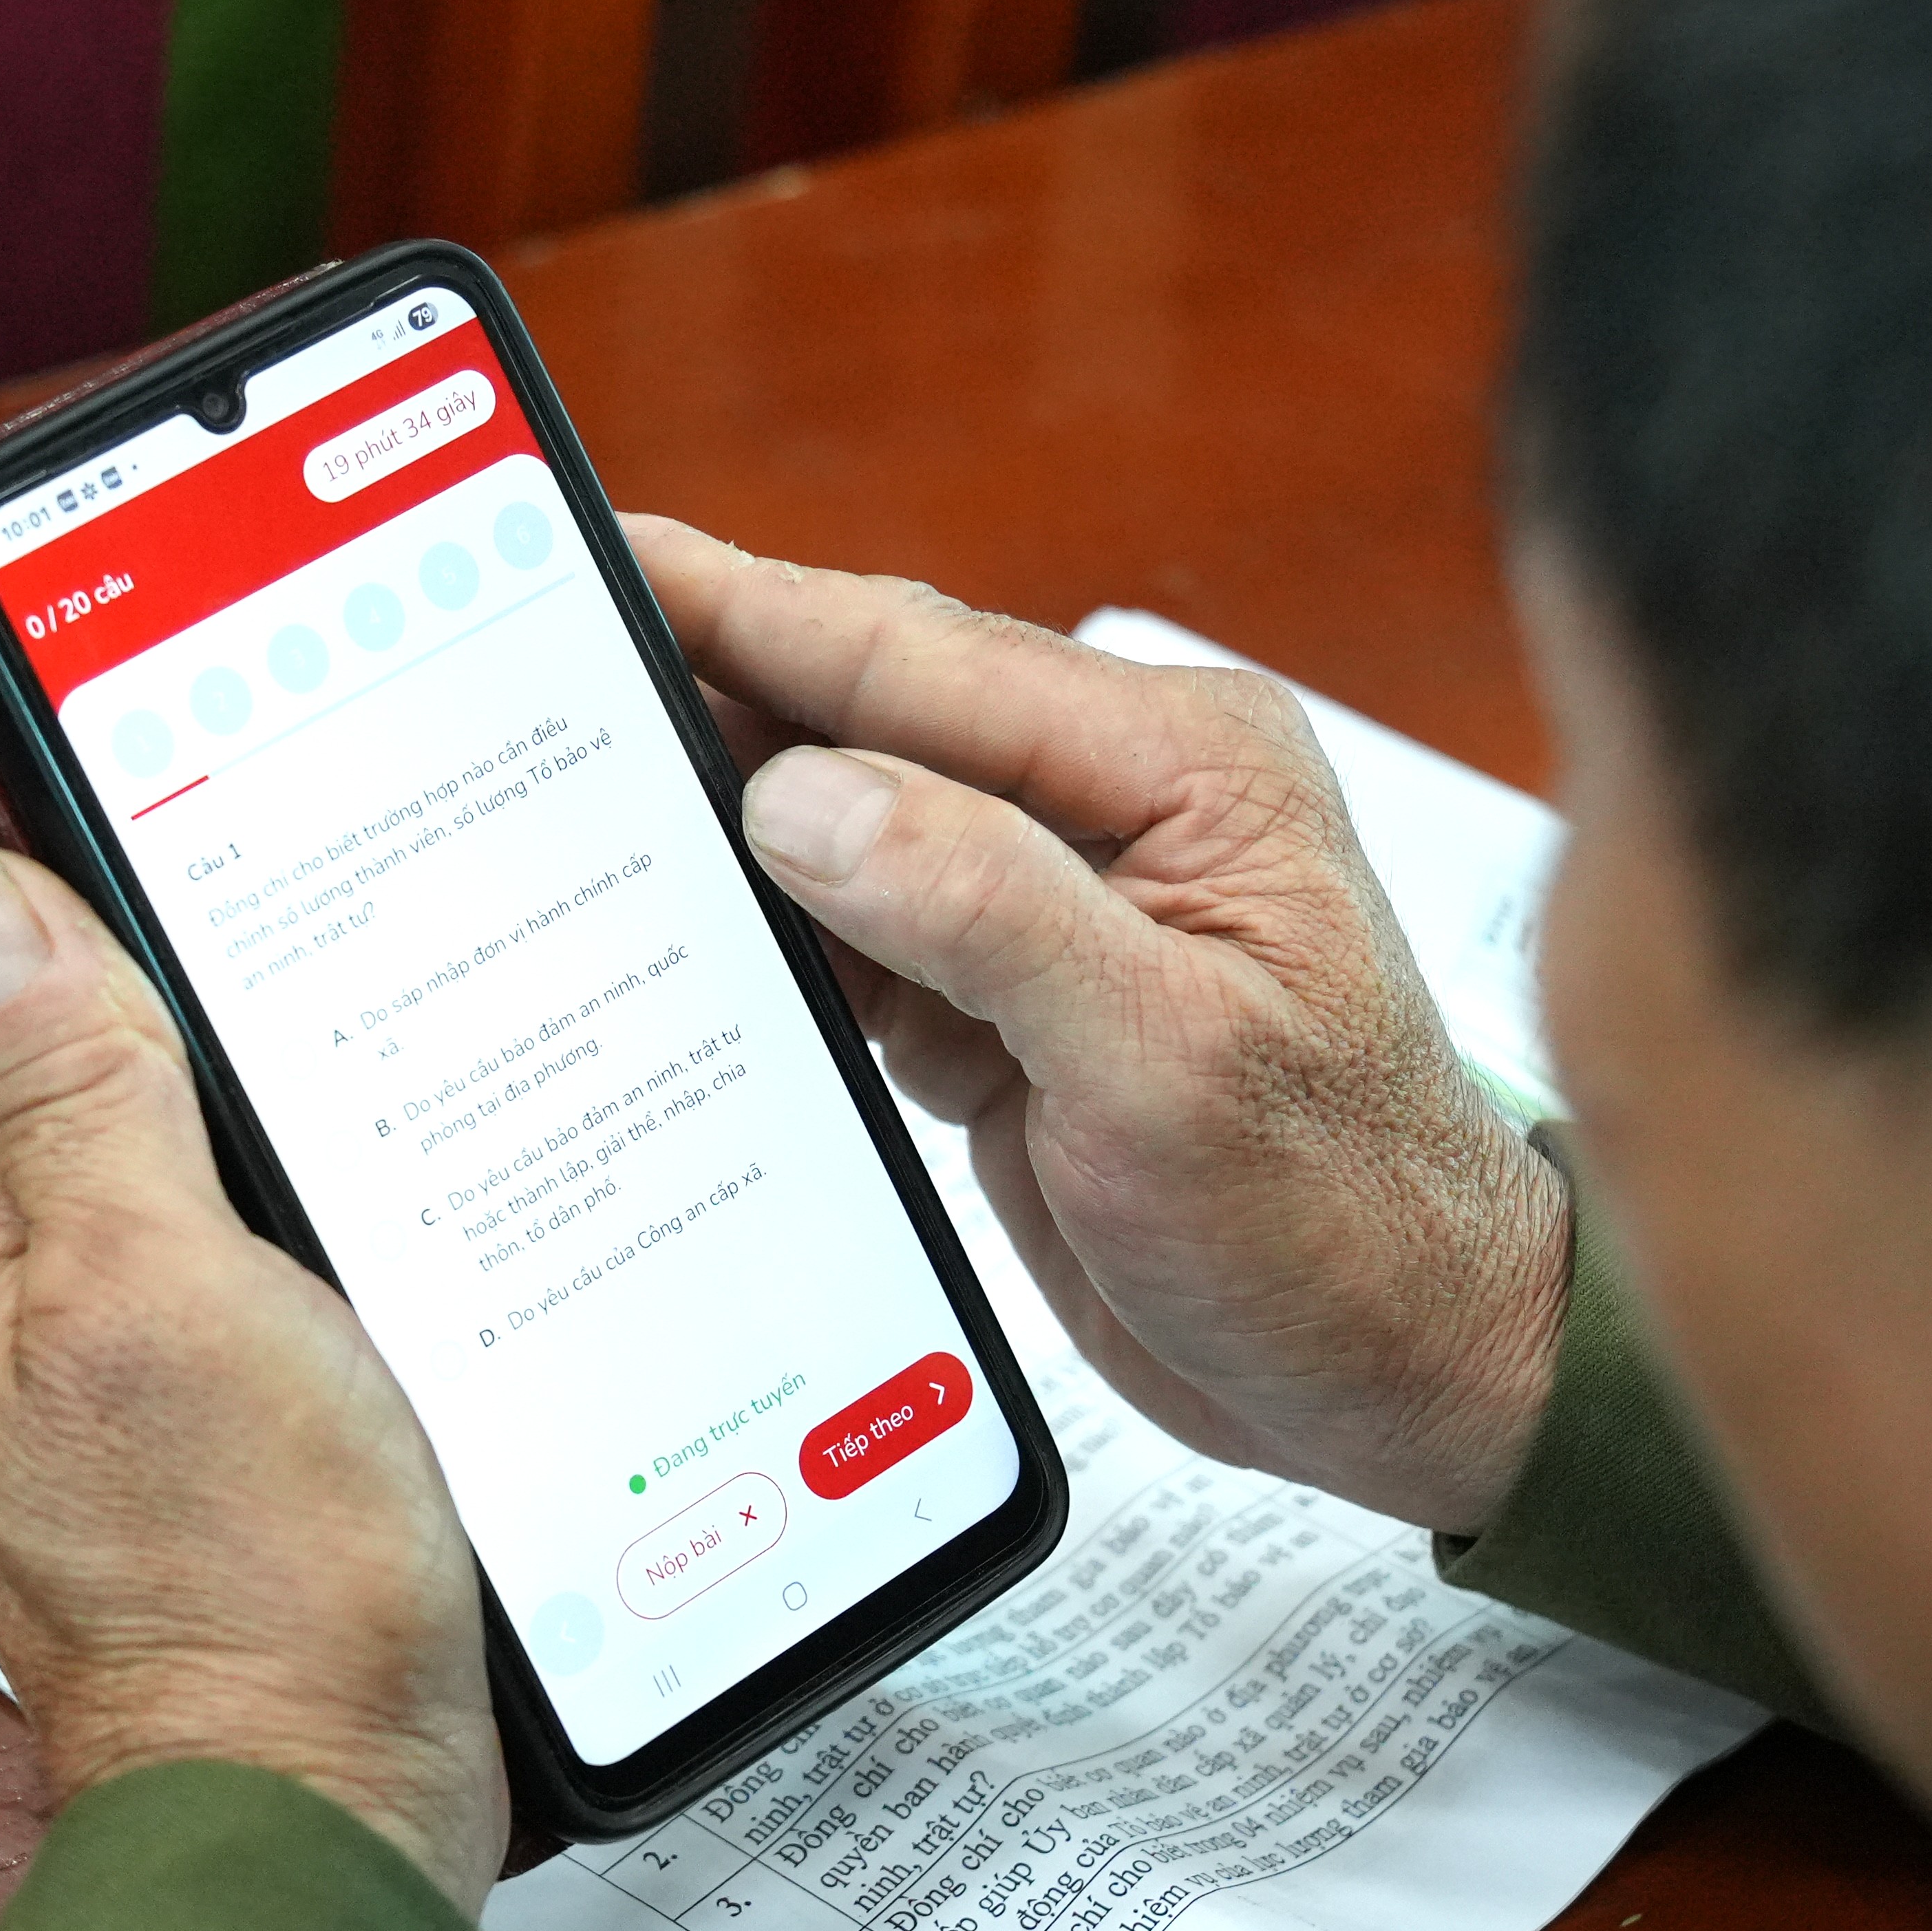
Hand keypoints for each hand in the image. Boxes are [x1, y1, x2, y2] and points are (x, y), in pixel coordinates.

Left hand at [0, 851, 508, 1910]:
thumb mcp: (159, 1287)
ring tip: (426, 1228)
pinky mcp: (199, 1460)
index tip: (317, 1024)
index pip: (54, 1035)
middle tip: (397, 1136)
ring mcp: (96, 1403)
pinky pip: (270, 1319)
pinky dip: (349, 1304)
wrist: (324, 1810)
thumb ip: (69, 1091)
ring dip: (329, 1210)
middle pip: (145, 1127)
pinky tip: (429, 1316)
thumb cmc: (246, 1573)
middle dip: (277, 1119)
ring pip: (223, 1221)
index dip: (193, 1013)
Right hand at [628, 518, 1571, 1533]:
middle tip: (519, 676)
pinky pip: (850, 942)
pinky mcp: (1005, 1010)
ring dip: (707, 823)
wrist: (1412, 1373)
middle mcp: (1109, 808)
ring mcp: (1051, 908)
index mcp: (1174, 765)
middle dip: (693, 697)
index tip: (598, 557)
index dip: (736, 606)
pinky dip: (755, 941)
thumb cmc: (1343, 1219)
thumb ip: (986, 910)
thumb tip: (801, 792)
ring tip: (548, 793)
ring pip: (836, 829)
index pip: (908, 654)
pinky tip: (655, 937)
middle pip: (856, 718)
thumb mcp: (1167, 1065)